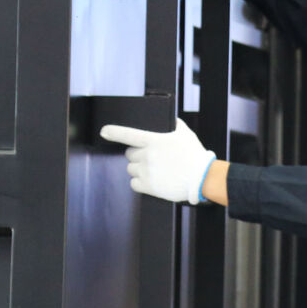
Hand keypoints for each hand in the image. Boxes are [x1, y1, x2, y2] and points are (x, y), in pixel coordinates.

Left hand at [100, 118, 216, 204]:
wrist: (202, 178)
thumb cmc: (195, 156)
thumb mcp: (186, 134)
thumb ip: (176, 125)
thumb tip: (172, 121)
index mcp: (153, 141)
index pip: (126, 134)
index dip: (113, 132)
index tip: (104, 132)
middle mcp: (146, 156)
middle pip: (129, 154)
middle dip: (137, 155)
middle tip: (151, 158)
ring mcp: (146, 172)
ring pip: (131, 169)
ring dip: (139, 169)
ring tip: (154, 170)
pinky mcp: (149, 186)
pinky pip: (134, 184)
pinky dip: (140, 182)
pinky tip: (151, 180)